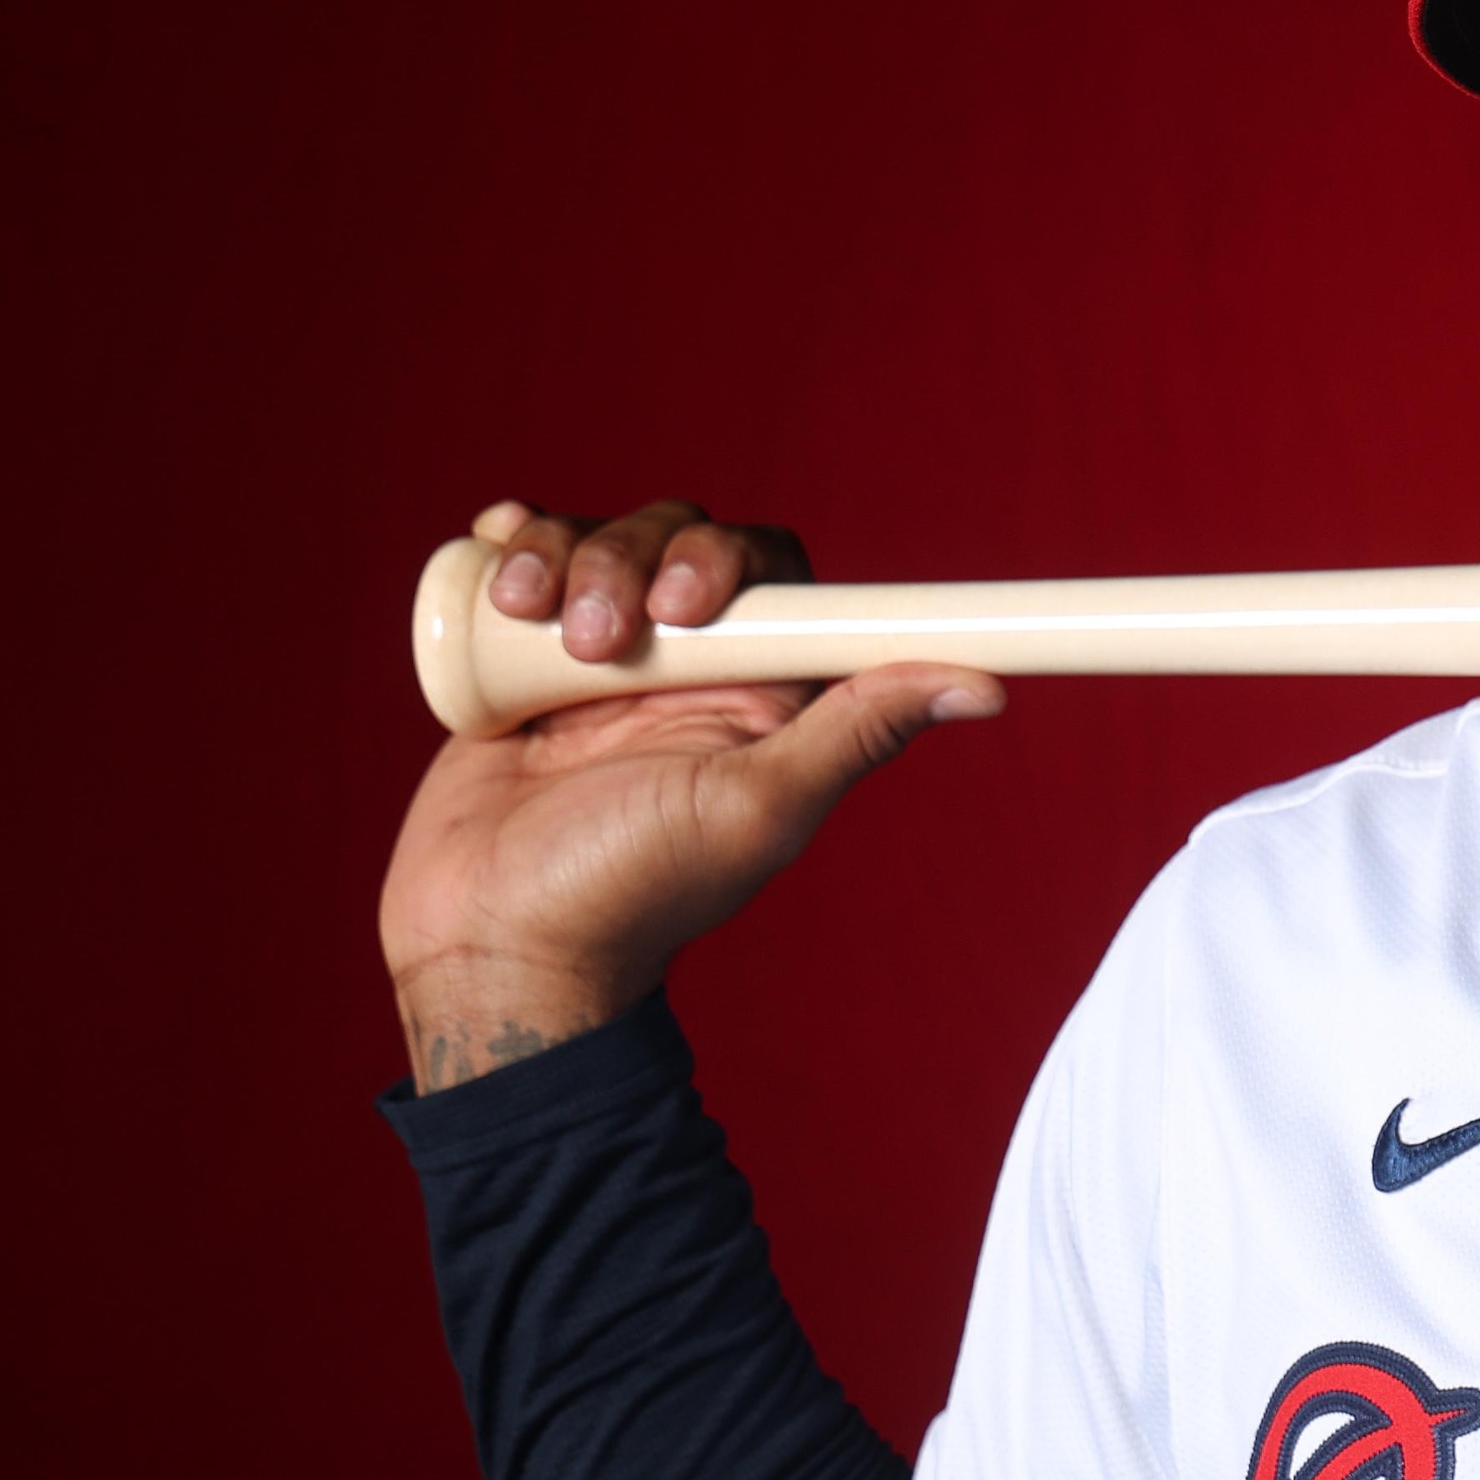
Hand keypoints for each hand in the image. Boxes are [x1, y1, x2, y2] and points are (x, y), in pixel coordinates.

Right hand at [379, 499, 1001, 1089]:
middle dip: (631, 563)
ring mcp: (606, 654)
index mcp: (762, 693)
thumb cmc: (630, 892)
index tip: (685, 603)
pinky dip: (514, 539)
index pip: (774, 574)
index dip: (731, 561)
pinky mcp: (525, 655)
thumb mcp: (757, 810)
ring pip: (601, 540)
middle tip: (601, 642)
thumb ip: (858, 733)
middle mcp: (691, 665)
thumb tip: (988, 688)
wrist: (491, 940)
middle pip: (678, 538)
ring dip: (564, 554)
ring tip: (530, 626)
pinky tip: (497, 554)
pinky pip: (526, 558)